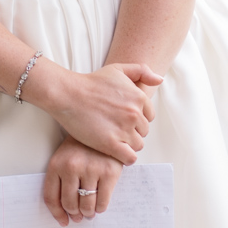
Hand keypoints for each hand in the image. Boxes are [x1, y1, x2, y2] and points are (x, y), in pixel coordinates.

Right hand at [30, 62, 161, 164]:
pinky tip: (114, 151)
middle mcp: (135, 114)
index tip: (122, 118)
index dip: (136, 118)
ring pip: (138, 145)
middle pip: (143, 131)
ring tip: (113, 138)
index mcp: (139, 97)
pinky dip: (124, 157)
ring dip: (127, 144)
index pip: (149, 116)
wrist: (68, 94)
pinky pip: (130, 158)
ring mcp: (124, 130)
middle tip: (115, 127)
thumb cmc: (91, 82)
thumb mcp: (118, 69)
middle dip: (132, 131)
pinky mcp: (111, 144)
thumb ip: (141, 71)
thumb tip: (159, 80)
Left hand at [44, 135, 124, 225]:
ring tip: (90, 211)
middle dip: (75, 214)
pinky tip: (100, 203)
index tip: (63, 221)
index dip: (57, 213)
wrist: (103, 129)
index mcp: (57, 164)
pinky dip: (100, 208)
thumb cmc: (82, 146)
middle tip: (79, 215)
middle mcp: (72, 167)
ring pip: (86, 206)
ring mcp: (91, 169)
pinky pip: (102, 202)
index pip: (51, 197)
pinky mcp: (109, 172)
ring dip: (88, 213)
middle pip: (69, 204)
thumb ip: (61, 180)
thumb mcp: (65, 157)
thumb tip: (65, 212)